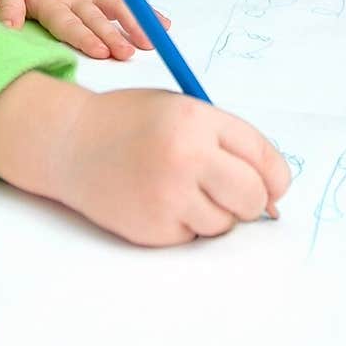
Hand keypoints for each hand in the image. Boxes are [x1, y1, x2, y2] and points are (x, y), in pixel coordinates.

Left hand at [0, 0, 168, 59]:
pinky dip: (145, 11)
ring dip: (133, 24)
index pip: (69, 22)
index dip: (84, 36)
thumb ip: (9, 10)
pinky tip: (163, 24)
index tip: (99, 51)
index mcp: (51, 2)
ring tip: (150, 42)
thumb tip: (5, 31)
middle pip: (96, 18)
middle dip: (112, 35)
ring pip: (116, 7)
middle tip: (127, 53)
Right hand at [0, 74, 291, 246]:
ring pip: (225, 222)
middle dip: (252, 199)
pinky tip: (159, 199)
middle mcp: (186, 156)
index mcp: (197, 119)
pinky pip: (193, 235)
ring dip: (215, 212)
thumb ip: (224, 141)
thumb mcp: (180, 110)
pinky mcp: (154, 229)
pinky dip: (186, 223)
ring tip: (182, 187)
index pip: (262, 156)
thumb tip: (272, 191)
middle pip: (252, 196)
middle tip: (236, 194)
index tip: (274, 185)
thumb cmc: (132, 123)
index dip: (275, 175)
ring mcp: (169, 196)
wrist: (71, 143)